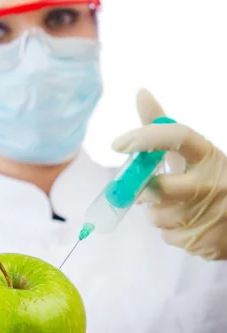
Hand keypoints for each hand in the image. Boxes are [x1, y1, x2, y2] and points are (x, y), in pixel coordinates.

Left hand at [112, 89, 226, 259]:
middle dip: (143, 192)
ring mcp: (212, 214)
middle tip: (144, 191)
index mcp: (208, 155)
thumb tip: (140, 92)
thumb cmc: (209, 180)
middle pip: (160, 188)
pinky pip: (168, 237)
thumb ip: (163, 128)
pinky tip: (188, 225)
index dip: (146, 137)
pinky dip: (171, 232)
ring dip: (158, 214)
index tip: (118, 143)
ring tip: (178, 208)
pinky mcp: (206, 240)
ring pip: (159, 216)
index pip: (178, 136)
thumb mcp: (192, 153)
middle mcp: (213, 181)